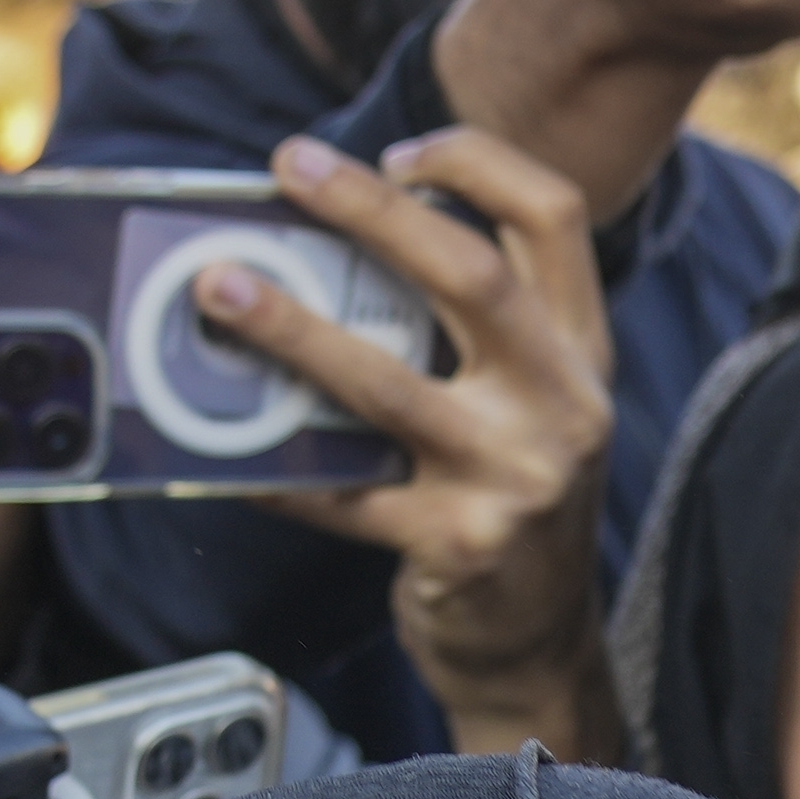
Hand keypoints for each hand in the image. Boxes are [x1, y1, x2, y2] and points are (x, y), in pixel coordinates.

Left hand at [220, 127, 627, 755]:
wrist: (539, 646)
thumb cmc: (510, 503)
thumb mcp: (530, 407)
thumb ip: (474, 333)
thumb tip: (333, 247)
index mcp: (581, 353)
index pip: (554, 216)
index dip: (476, 163)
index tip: (395, 152)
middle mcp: (563, 407)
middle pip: (472, 274)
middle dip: (372, 208)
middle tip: (292, 168)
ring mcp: (514, 479)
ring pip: (387, 384)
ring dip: (292, 328)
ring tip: (218, 291)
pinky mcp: (457, 547)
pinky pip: (342, 494)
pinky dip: (273, 468)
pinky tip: (219, 449)